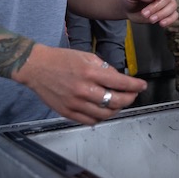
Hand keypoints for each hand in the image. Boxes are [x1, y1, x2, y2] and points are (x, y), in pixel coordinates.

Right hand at [14, 44, 147, 124]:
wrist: (36, 67)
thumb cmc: (61, 59)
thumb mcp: (87, 56)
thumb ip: (104, 68)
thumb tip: (119, 79)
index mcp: (90, 72)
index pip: (120, 83)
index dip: (135, 86)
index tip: (142, 86)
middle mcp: (84, 89)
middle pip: (115, 101)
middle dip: (129, 99)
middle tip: (133, 95)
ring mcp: (75, 103)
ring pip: (105, 114)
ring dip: (116, 109)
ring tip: (119, 103)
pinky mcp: (67, 112)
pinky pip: (90, 121)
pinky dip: (101, 117)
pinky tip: (103, 110)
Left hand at [121, 0, 178, 27]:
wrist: (128, 9)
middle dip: (156, 7)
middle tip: (144, 13)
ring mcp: (166, 3)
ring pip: (172, 6)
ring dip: (162, 14)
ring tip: (151, 19)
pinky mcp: (167, 13)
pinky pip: (174, 15)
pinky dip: (169, 20)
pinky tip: (161, 23)